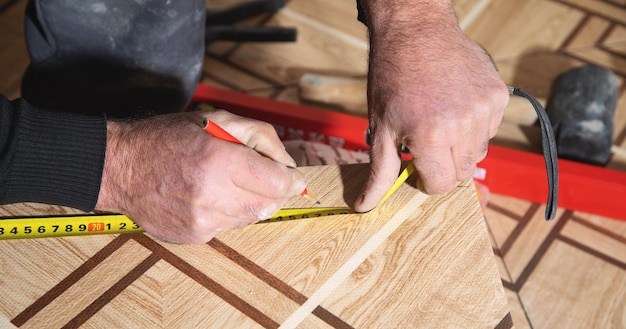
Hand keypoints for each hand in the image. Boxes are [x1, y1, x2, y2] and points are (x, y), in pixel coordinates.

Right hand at [95, 110, 305, 242]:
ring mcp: (202, 220)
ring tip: (230, 181)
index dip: (292, 179)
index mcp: (218, 161)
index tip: (294, 176)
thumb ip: (260, 136)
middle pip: (269, 204)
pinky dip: (230, 212)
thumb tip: (288, 163)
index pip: (277, 182)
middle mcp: (211, 195)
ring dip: (252, 200)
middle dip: (275, 190)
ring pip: (251, 217)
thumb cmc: (166, 139)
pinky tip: (211, 196)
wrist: (120, 168)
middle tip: (264, 175)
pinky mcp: (194, 236)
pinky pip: (229, 226)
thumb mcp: (216, 120)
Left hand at [354, 0, 507, 211]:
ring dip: (460, 146)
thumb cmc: (392, 77)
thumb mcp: (380, 127)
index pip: (440, 184)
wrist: (416, 31)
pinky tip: (455, 106)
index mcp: (431, 136)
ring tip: (439, 119)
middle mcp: (463, 124)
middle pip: (461, 172)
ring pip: (478, 152)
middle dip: (442, 164)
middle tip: (425, 141)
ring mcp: (485, 108)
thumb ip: (380, 171)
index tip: (416, 164)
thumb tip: (364, 206)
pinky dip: (474, 126)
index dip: (425, 179)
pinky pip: (490, 129)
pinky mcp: (498, 95)